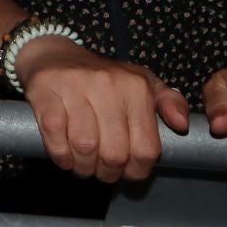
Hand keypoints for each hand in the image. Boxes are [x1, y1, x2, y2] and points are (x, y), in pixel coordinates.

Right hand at [18, 39, 190, 182]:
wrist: (52, 54)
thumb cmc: (101, 77)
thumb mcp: (140, 82)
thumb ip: (169, 101)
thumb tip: (182, 125)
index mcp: (135, 86)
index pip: (146, 148)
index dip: (137, 170)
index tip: (127, 171)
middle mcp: (107, 84)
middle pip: (114, 153)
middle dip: (108, 172)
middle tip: (102, 171)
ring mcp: (74, 87)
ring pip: (85, 147)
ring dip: (83, 166)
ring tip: (83, 165)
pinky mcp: (45, 91)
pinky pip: (56, 136)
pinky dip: (60, 155)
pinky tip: (64, 157)